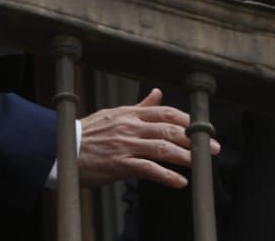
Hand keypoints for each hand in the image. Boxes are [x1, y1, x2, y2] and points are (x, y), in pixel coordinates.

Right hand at [77, 89, 219, 188]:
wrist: (62, 148)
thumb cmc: (88, 134)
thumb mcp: (113, 114)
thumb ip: (139, 107)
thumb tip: (158, 93)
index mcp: (129, 113)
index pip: (165, 112)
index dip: (187, 120)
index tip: (203, 129)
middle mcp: (129, 126)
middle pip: (169, 129)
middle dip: (194, 139)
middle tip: (212, 148)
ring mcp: (125, 144)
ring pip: (162, 148)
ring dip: (186, 157)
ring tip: (201, 164)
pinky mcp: (120, 163)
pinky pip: (149, 169)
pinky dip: (167, 176)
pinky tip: (179, 182)